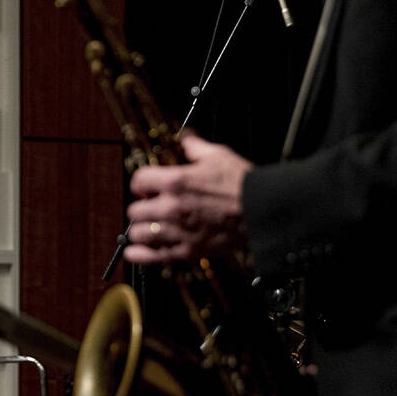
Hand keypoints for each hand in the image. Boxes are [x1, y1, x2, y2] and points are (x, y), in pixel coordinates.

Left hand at [123, 134, 252, 263]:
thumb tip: (186, 139)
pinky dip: (141, 255)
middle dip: (141, 207)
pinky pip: (153, 256)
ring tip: (148, 228)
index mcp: (175, 181)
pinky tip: (134, 252)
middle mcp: (171, 206)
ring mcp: (177, 230)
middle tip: (150, 207)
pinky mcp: (187, 250)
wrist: (262, 211)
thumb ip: (195, 147)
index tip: (145, 187)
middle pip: (135, 210)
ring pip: (139, 233)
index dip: (141, 182)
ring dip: (141, 230)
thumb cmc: (241, 183)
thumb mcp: (217, 155)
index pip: (138, 180)